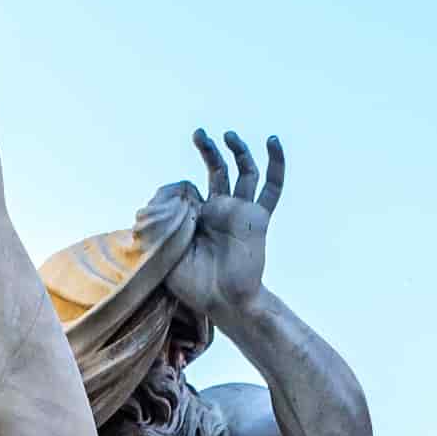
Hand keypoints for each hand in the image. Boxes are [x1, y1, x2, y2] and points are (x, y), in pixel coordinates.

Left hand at [171, 127, 281, 313]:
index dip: (178, 188)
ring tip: (228, 135)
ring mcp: (241, 212)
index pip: (189, 187)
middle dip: (209, 150)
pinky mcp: (258, 217)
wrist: (221, 301)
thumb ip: (161, 215)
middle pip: (218, 170)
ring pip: (244, 172)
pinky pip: (271, 188)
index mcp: (196, 217)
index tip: (168, 204)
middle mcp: (220, 210)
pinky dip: (276, 164)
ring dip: (238, 150)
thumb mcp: (162, 245)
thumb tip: (174, 187)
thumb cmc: (190, 282)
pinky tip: (273, 142)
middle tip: (200, 134)